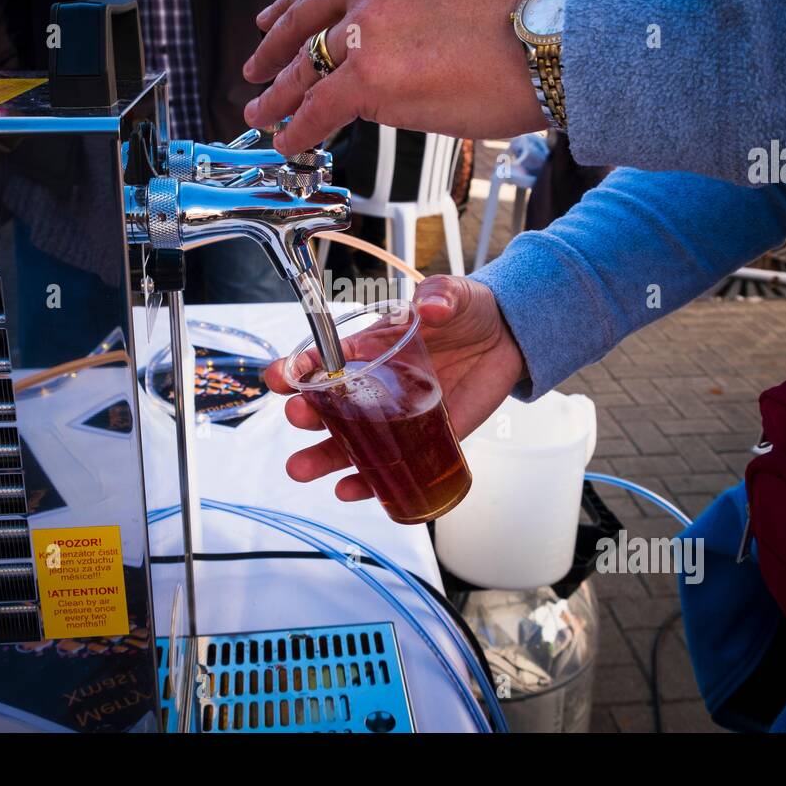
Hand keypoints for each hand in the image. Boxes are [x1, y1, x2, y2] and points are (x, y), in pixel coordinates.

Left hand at [243, 0, 558, 155]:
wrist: (551, 44)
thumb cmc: (522, 27)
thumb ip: (406, 7)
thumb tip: (387, 45)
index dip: (291, 10)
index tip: (273, 24)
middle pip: (302, 23)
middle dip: (273, 53)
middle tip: (255, 72)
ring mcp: (364, 29)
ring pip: (305, 68)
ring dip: (278, 96)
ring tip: (262, 114)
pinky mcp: (367, 76)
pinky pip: (316, 108)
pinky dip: (296, 128)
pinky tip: (287, 141)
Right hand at [263, 275, 527, 500]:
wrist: (506, 337)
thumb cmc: (469, 312)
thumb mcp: (452, 296)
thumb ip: (440, 296)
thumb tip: (430, 306)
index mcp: (371, 347)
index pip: (325, 359)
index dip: (297, 367)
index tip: (279, 377)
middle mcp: (375, 385)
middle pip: (329, 407)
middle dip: (305, 415)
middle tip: (297, 418)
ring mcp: (396, 415)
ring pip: (350, 443)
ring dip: (323, 457)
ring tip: (301, 469)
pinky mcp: (424, 438)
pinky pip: (390, 465)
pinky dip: (368, 481)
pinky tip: (349, 490)